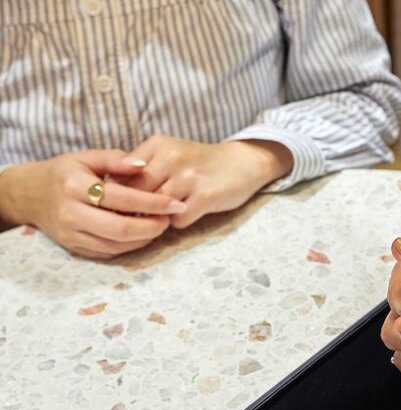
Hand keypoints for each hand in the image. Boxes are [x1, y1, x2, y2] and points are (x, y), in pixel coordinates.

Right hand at [0, 150, 183, 258]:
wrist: (31, 195)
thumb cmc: (64, 173)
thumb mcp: (86, 157)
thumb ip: (115, 159)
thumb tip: (143, 164)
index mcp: (74, 186)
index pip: (121, 198)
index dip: (152, 203)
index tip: (175, 203)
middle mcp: (70, 213)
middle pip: (120, 228)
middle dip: (152, 226)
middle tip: (170, 218)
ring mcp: (71, 234)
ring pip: (116, 245)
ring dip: (144, 238)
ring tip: (160, 225)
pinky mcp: (74, 248)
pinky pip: (108, 253)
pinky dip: (130, 246)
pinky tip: (143, 234)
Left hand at [121, 135, 292, 228]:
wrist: (242, 162)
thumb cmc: (199, 163)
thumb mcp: (168, 154)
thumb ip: (141, 169)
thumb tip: (108, 194)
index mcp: (156, 145)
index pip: (120, 176)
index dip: (117, 197)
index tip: (119, 208)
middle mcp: (171, 157)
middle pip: (136, 194)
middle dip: (135, 211)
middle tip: (140, 219)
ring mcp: (189, 176)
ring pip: (155, 209)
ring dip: (158, 218)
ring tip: (165, 216)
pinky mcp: (206, 195)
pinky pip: (178, 220)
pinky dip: (179, 222)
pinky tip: (187, 214)